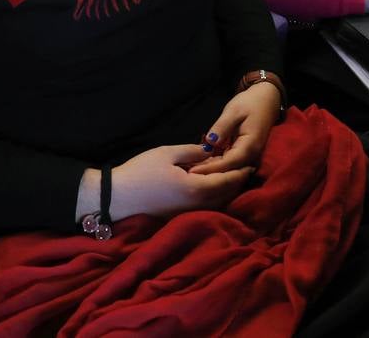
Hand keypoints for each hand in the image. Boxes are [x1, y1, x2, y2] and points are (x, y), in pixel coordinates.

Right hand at [106, 145, 254, 220]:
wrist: (117, 197)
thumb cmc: (141, 172)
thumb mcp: (167, 153)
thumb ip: (192, 151)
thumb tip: (210, 151)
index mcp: (196, 188)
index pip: (226, 181)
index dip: (239, 173)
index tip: (251, 165)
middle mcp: (196, 205)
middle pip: (225, 195)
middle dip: (237, 183)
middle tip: (246, 171)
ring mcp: (187, 213)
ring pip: (216, 204)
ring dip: (226, 192)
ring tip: (233, 179)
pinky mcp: (179, 216)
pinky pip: (205, 207)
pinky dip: (214, 198)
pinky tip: (212, 188)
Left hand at [187, 82, 280, 175]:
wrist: (267, 100)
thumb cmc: (250, 103)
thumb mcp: (234, 111)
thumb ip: (222, 127)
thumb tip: (209, 142)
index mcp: (250, 146)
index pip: (228, 163)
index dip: (210, 169)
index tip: (192, 172)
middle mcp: (251, 156)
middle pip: (228, 170)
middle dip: (208, 174)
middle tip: (186, 174)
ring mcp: (248, 156)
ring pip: (228, 168)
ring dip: (210, 170)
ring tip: (189, 171)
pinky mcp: (243, 154)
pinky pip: (229, 162)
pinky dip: (215, 163)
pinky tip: (199, 163)